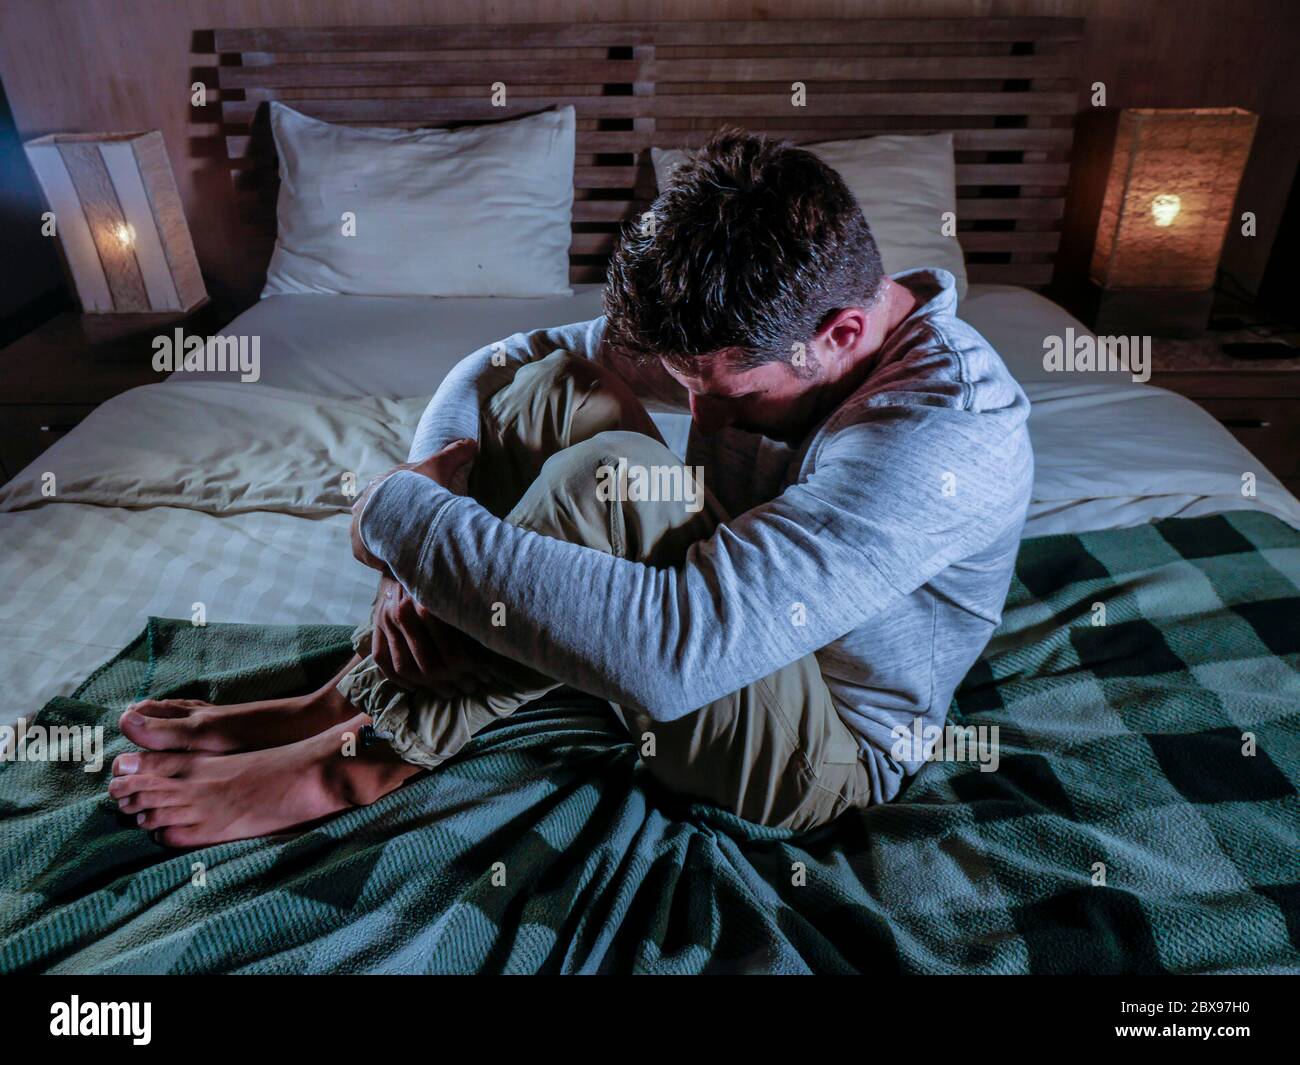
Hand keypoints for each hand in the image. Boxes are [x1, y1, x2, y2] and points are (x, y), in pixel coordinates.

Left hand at [350, 438, 477, 572]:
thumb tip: (473, 442)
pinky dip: (382, 557)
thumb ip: (454, 453)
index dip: (406, 498)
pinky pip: (371, 554)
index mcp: (381, 484)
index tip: (419, 507)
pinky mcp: (359, 547)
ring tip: (407, 549)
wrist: (399, 513)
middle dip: (395, 520)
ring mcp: (359, 526)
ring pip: (374, 534)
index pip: (391, 491)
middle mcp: (365, 503)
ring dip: (388, 540)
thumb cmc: (415, 488)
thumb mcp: (439, 465)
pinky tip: (396, 561)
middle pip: (382, 513)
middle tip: (415, 530)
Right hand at [371, 576, 493, 695]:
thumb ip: (467, 612)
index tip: (484, 677)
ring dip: (430, 686)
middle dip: (453, 682)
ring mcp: (385, 622)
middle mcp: (404, 614)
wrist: (401, 549)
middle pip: (430, 666)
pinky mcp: (374, 626)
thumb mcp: (457, 587)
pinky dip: (398, 679)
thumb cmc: (439, 571)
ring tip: (449, 691)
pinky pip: (383, 662)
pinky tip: (416, 687)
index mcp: (429, 605)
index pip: (452, 655)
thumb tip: (496, 640)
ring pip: (406, 668)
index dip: (471, 672)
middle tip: (469, 687)